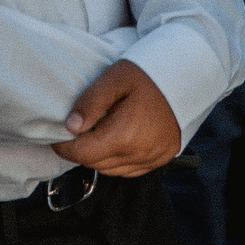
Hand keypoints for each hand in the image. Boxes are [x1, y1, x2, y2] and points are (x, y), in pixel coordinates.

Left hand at [52, 60, 181, 175]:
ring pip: (111, 169)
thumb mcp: (115, 79)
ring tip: (97, 133)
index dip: (64, 147)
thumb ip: (90, 103)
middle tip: (76, 131)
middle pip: (95, 163)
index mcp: (124, 136)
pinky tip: (116, 141)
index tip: (56, 137)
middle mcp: (139, 154)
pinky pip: (129, 169)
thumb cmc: (150, 74)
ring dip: (99, 156)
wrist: (188, 77)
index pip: (82, 154)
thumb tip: (70, 127)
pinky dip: (117, 159)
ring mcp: (151, 159)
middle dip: (81, 150)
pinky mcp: (160, 159)